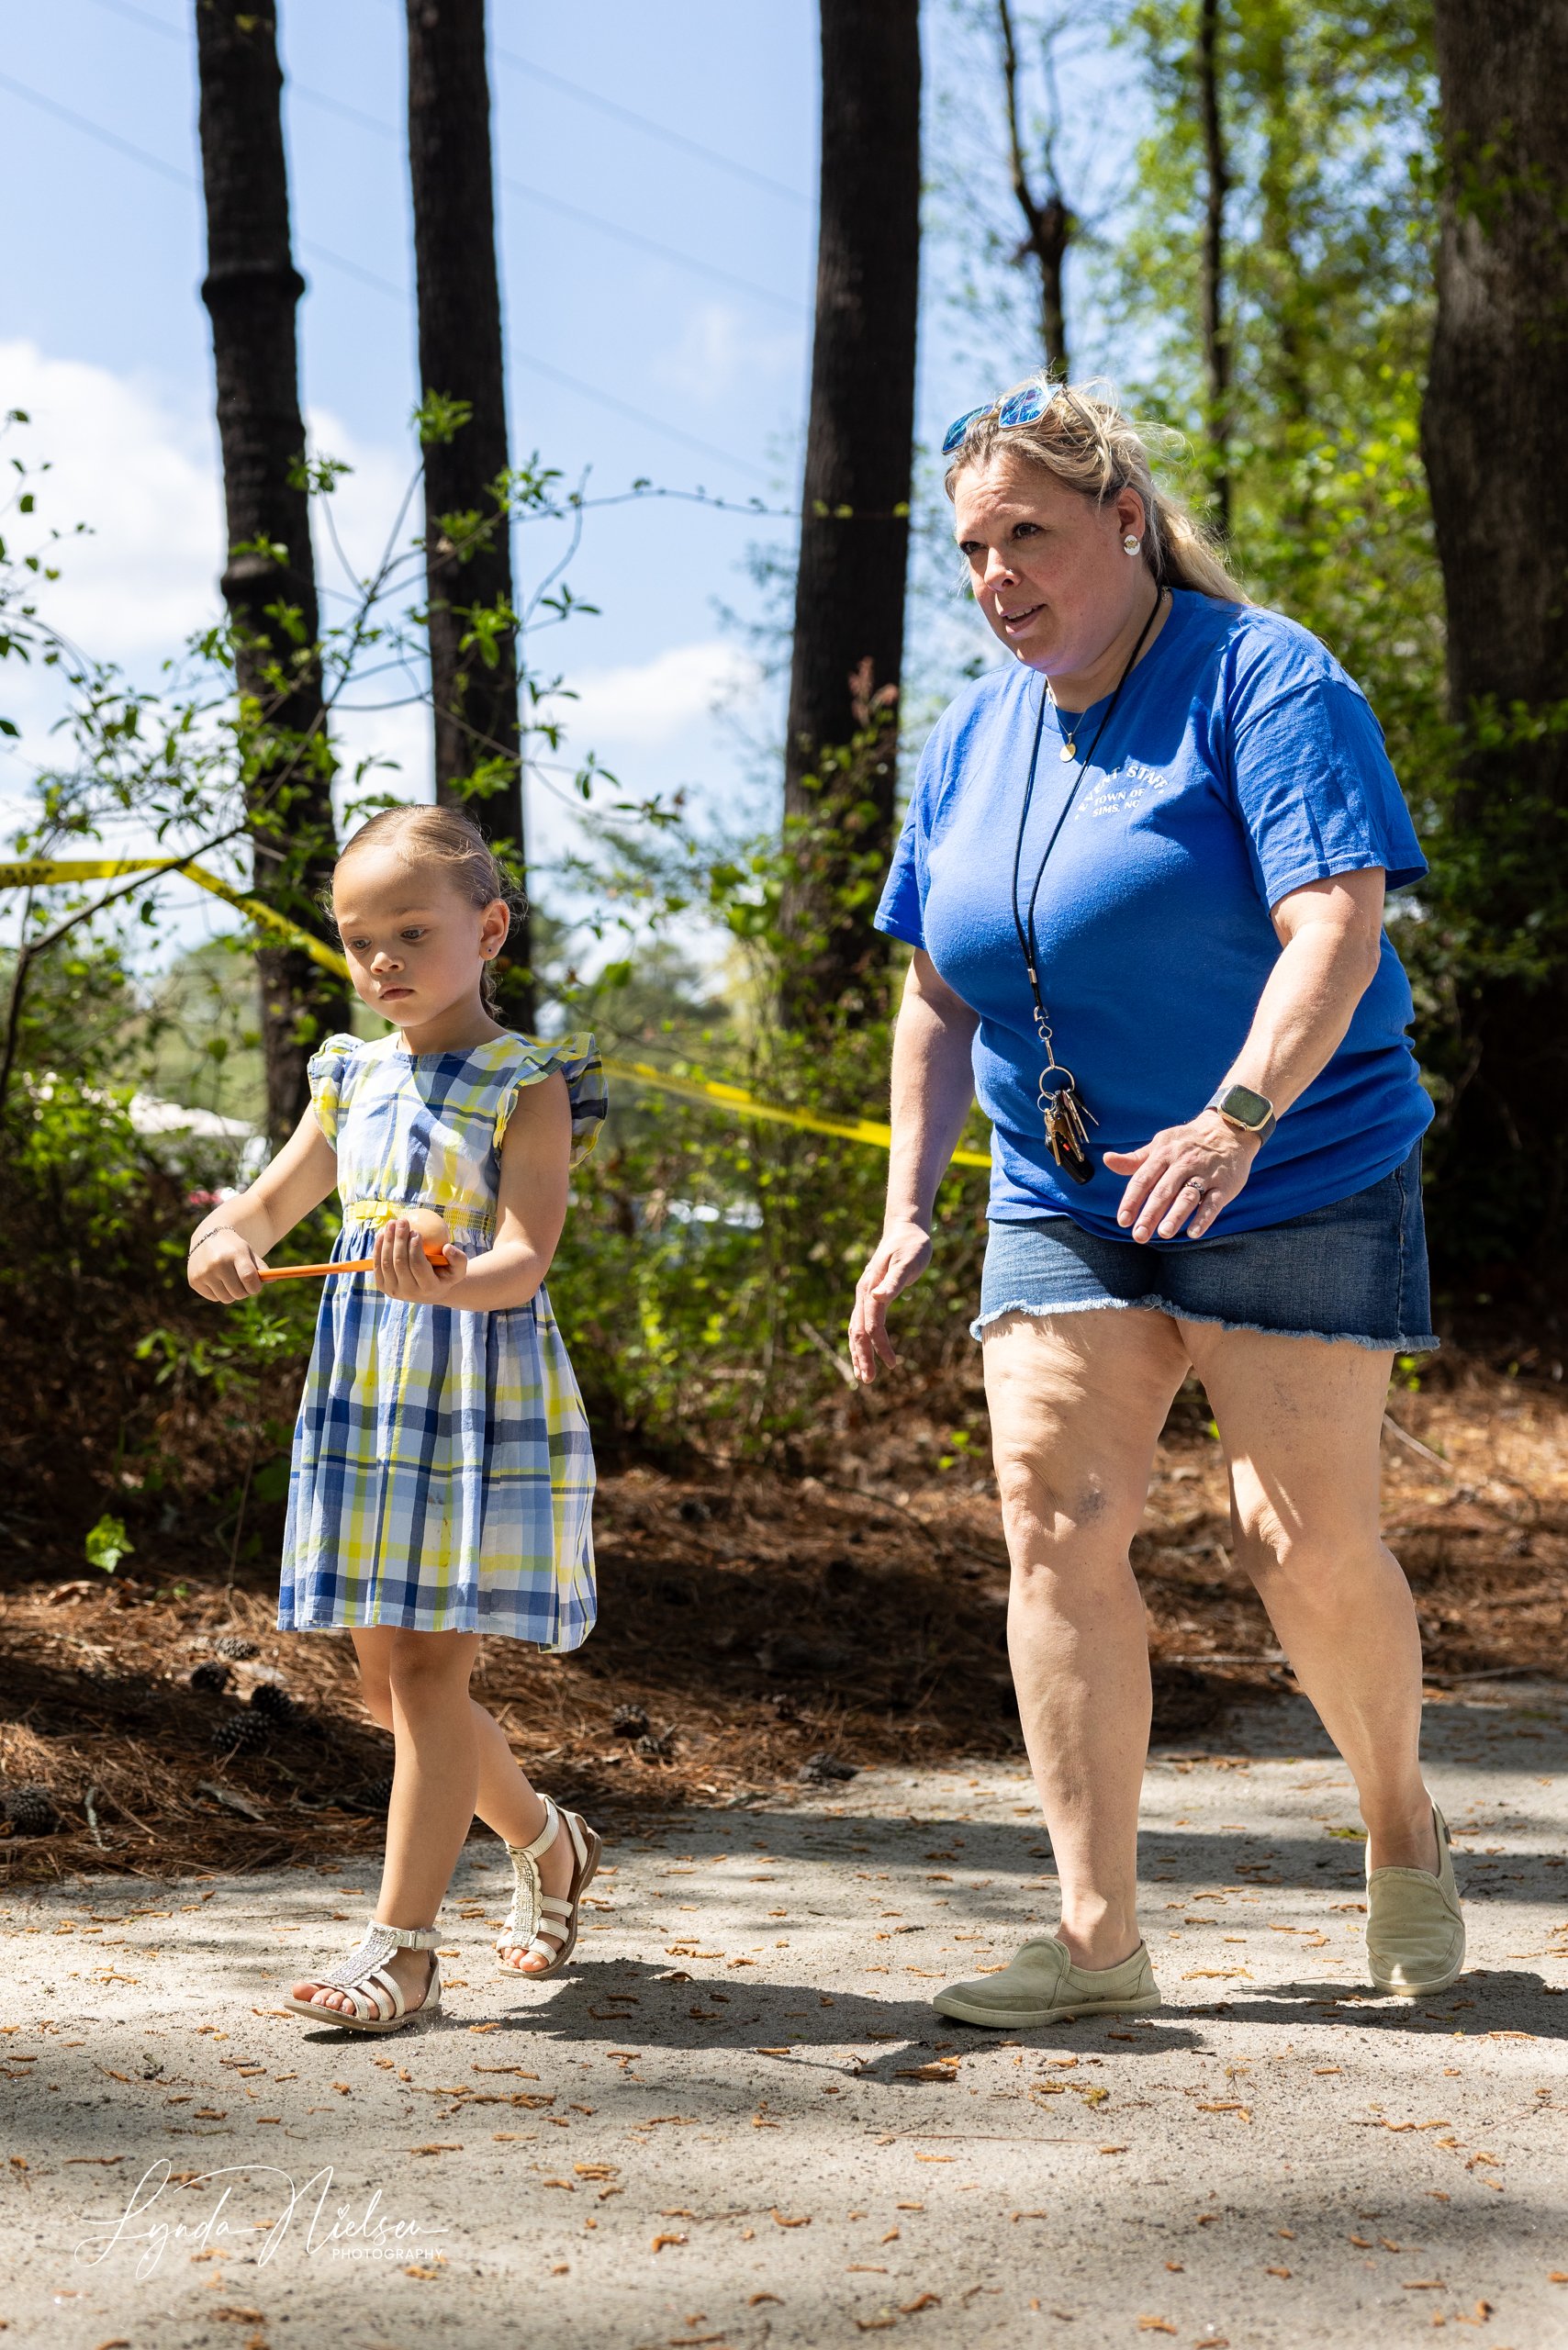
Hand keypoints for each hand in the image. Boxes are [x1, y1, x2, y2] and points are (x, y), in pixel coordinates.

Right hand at [188, 1229, 264, 1301]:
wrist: (209, 1238)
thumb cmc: (234, 1248)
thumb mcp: (249, 1253)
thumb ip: (261, 1267)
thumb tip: (272, 1279)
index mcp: (234, 1254)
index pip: (248, 1278)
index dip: (256, 1287)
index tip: (256, 1287)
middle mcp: (217, 1263)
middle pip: (239, 1293)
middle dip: (245, 1291)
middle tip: (244, 1284)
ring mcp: (204, 1272)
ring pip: (226, 1299)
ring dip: (232, 1294)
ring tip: (230, 1280)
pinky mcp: (194, 1281)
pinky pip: (214, 1298)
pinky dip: (218, 1293)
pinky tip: (216, 1279)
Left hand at [372, 1217, 468, 1302]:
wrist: (430, 1290)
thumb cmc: (446, 1274)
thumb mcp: (459, 1268)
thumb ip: (458, 1258)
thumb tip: (447, 1247)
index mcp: (428, 1288)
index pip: (418, 1266)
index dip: (415, 1248)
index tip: (416, 1231)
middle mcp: (409, 1293)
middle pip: (400, 1263)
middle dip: (399, 1239)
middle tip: (402, 1221)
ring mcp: (393, 1291)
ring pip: (386, 1263)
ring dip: (387, 1241)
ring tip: (392, 1223)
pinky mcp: (382, 1287)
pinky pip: (377, 1265)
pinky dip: (378, 1248)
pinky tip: (383, 1233)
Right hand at [848, 1218, 933, 1383]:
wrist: (905, 1229)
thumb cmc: (911, 1245)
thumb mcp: (908, 1261)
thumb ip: (893, 1281)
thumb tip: (877, 1297)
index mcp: (870, 1288)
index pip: (872, 1324)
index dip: (880, 1346)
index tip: (893, 1364)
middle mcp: (863, 1294)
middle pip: (858, 1331)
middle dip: (862, 1357)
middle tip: (868, 1380)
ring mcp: (865, 1295)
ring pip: (856, 1329)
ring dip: (859, 1353)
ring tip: (864, 1375)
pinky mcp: (871, 1296)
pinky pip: (863, 1323)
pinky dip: (863, 1341)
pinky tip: (869, 1353)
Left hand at [1103, 1109, 1259, 1242]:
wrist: (1228, 1130)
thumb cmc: (1186, 1142)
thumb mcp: (1160, 1145)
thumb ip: (1135, 1159)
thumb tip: (1107, 1160)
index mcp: (1163, 1154)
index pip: (1143, 1179)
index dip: (1132, 1200)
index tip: (1122, 1220)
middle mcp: (1183, 1163)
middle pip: (1163, 1191)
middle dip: (1150, 1214)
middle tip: (1139, 1235)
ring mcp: (1205, 1173)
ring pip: (1188, 1196)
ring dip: (1176, 1215)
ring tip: (1164, 1233)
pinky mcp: (1225, 1184)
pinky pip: (1214, 1202)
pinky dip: (1204, 1217)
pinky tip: (1194, 1233)